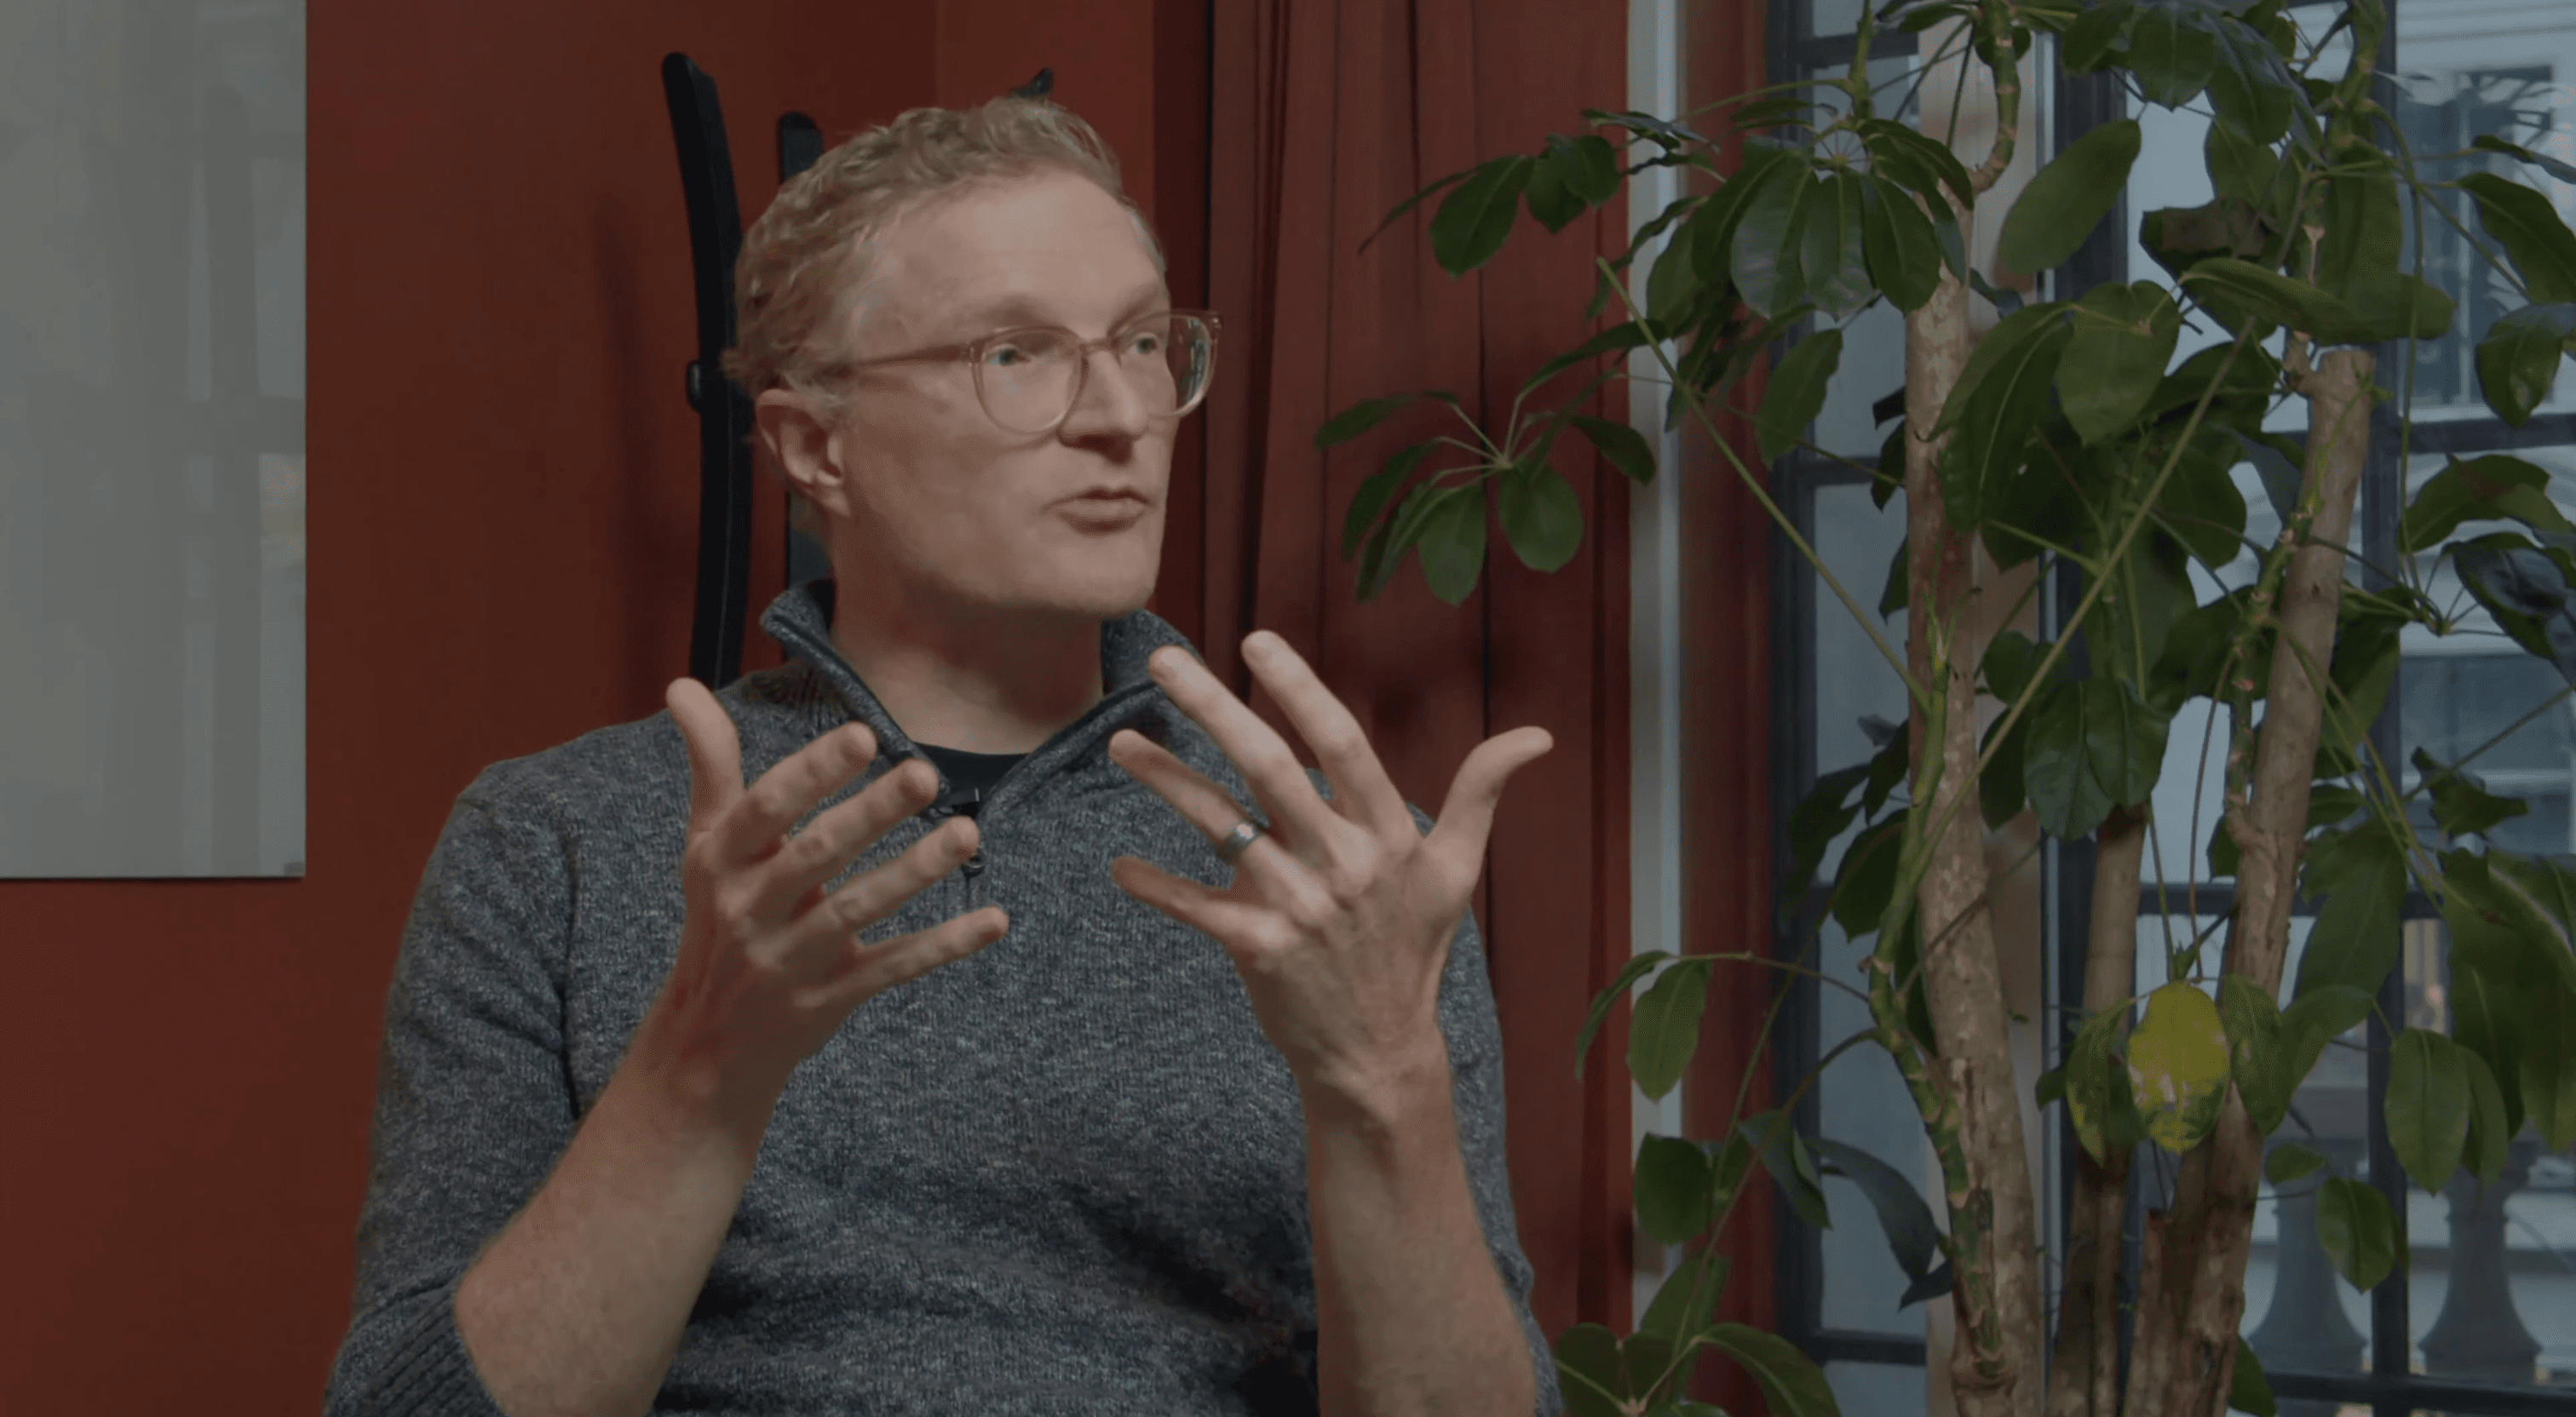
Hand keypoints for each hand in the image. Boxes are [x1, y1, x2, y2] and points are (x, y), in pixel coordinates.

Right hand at [638, 679, 1010, 1136]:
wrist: (706, 1043)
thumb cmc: (719, 918)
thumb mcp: (706, 844)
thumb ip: (710, 764)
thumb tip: (681, 682)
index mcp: (722, 862)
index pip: (765, 809)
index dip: (812, 772)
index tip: (863, 735)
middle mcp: (751, 910)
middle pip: (817, 855)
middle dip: (871, 815)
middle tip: (925, 773)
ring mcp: (792, 959)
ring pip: (858, 911)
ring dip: (915, 873)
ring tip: (966, 834)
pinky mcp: (831, 999)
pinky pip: (893, 967)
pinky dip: (944, 946)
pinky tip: (994, 921)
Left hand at [1105, 631, 1550, 1102]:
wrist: (1378, 1052)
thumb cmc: (1412, 949)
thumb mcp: (1457, 871)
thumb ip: (1481, 793)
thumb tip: (1536, 737)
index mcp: (1389, 834)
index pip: (1343, 743)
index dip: (1300, 689)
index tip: (1256, 640)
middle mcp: (1345, 863)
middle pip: (1269, 767)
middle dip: (1212, 708)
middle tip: (1161, 663)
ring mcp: (1301, 908)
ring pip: (1221, 826)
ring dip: (1167, 780)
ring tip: (1121, 742)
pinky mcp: (1262, 951)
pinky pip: (1198, 908)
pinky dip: (1157, 886)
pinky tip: (1119, 864)